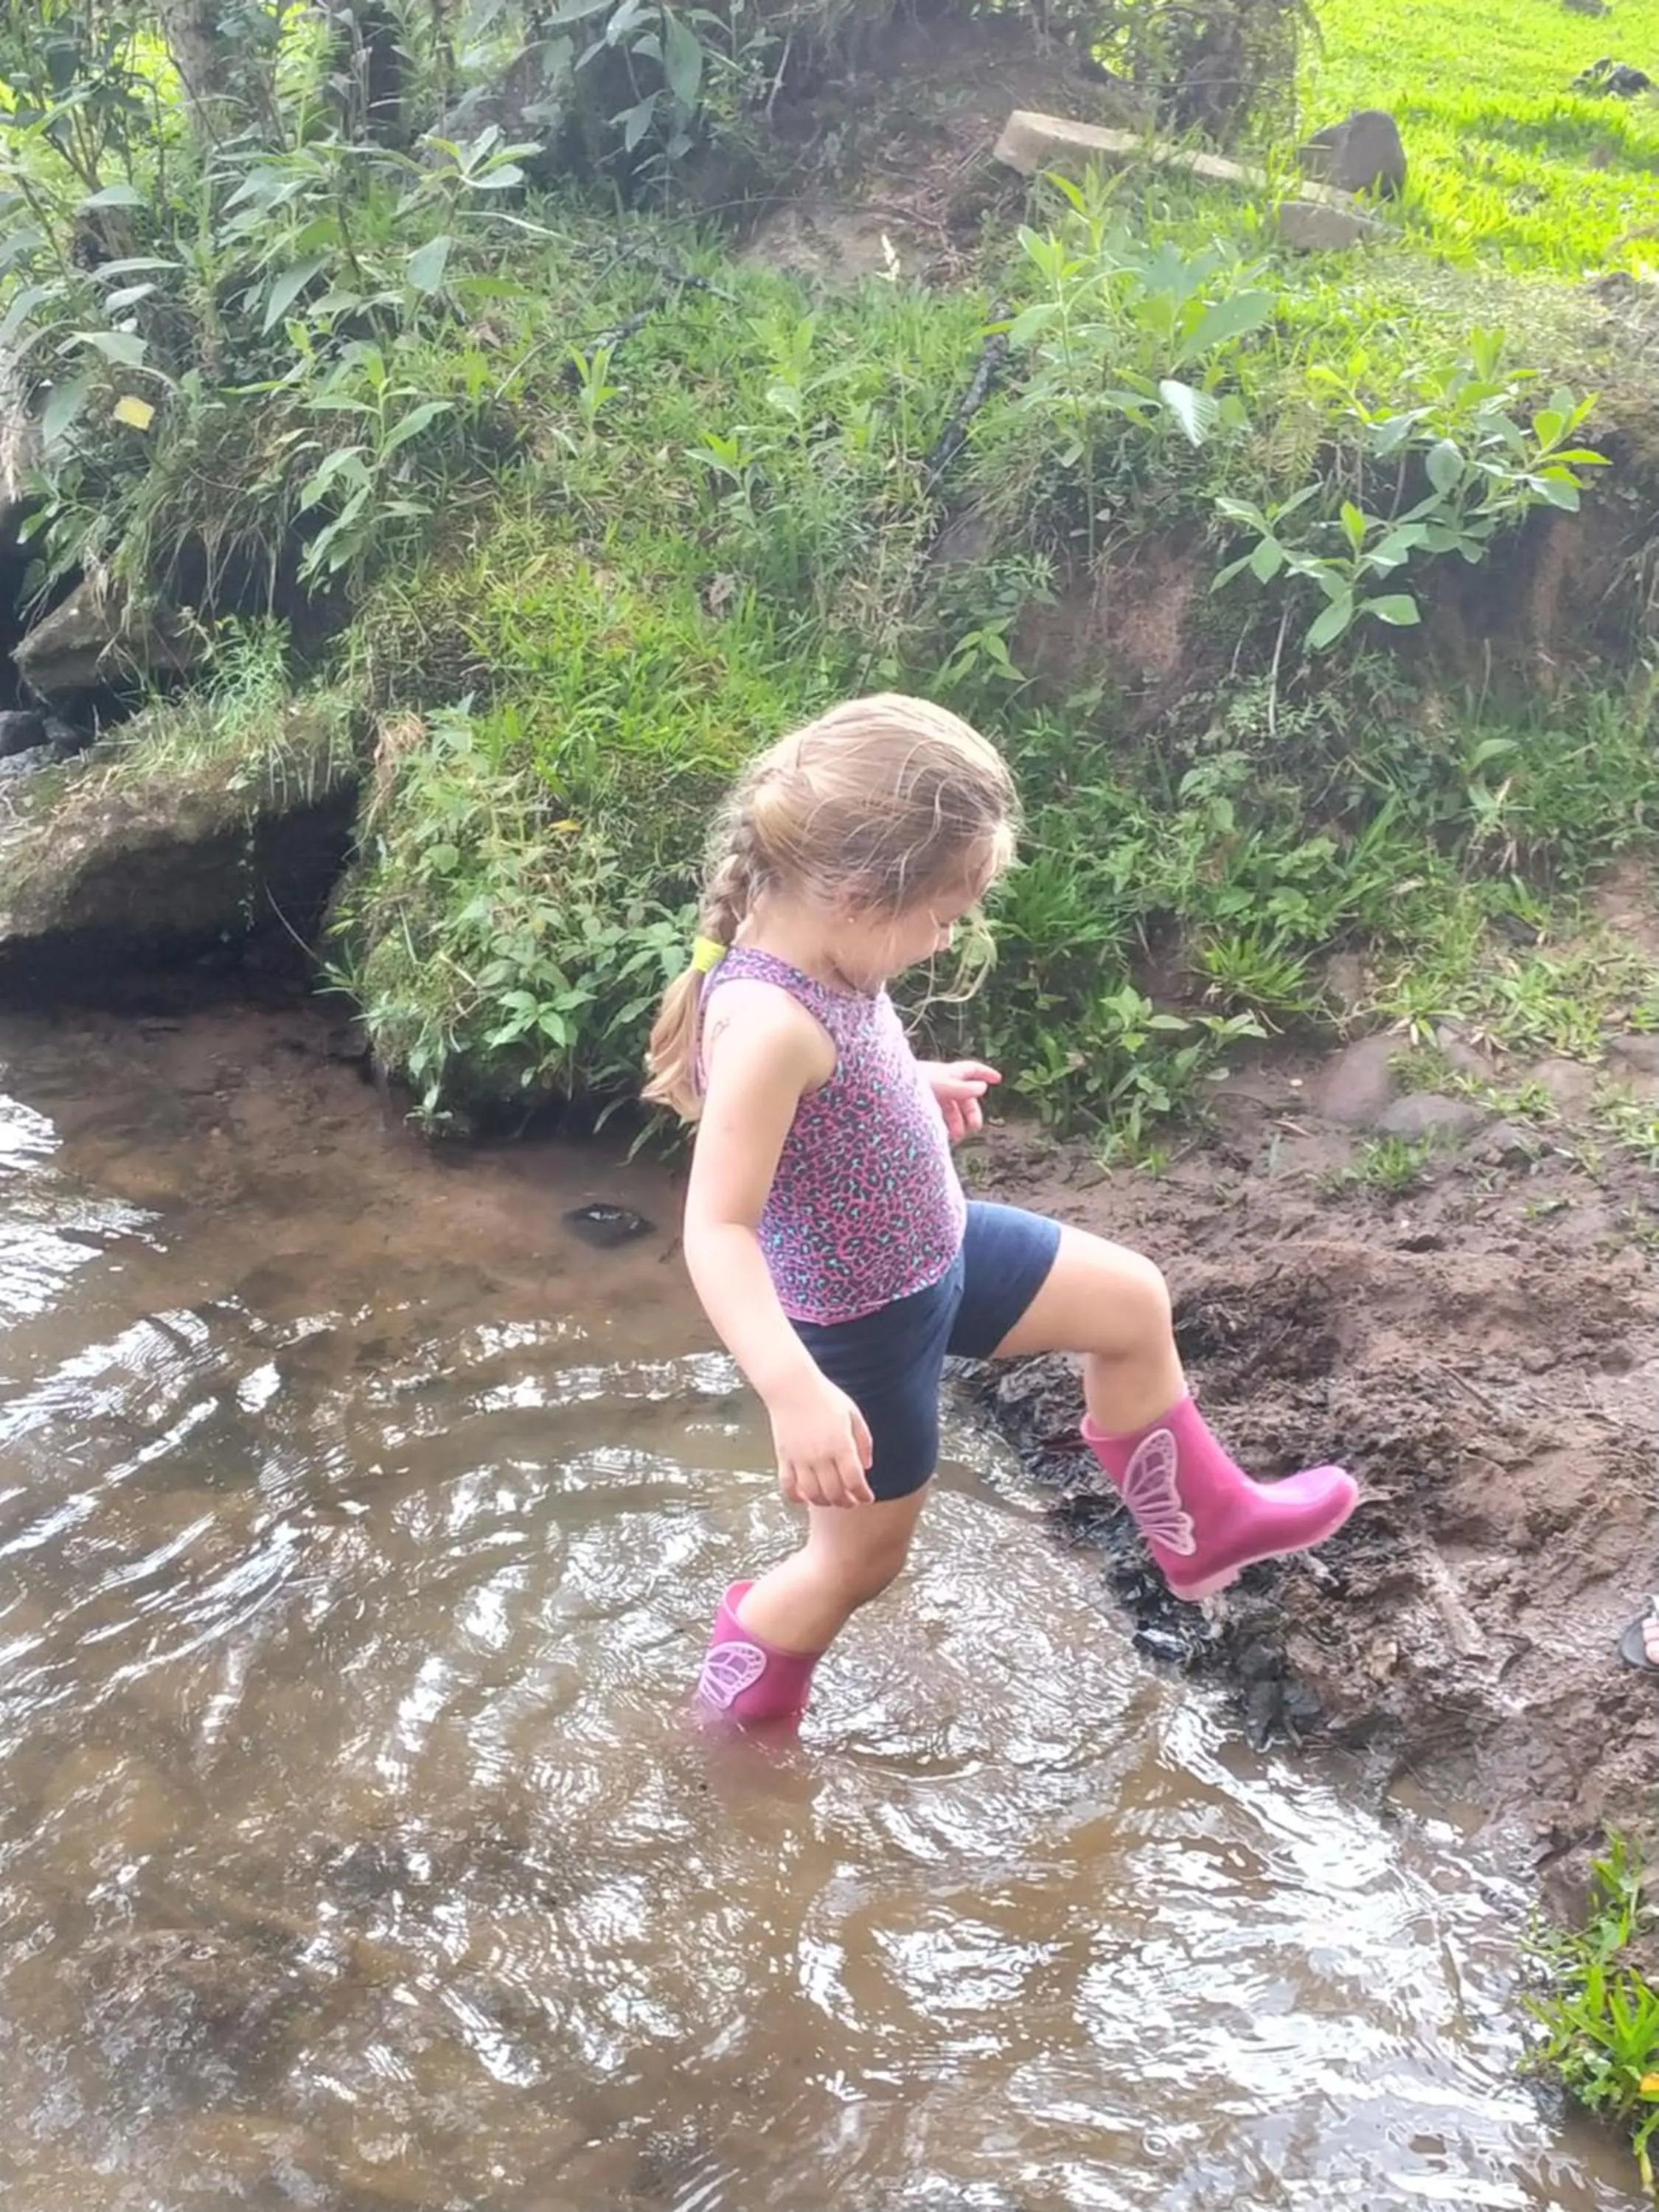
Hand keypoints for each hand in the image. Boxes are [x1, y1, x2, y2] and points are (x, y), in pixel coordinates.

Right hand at [768, 1370, 874, 1507]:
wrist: (791, 1386)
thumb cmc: (825, 1397)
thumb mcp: (853, 1414)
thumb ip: (863, 1441)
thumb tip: (866, 1467)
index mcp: (841, 1444)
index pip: (854, 1480)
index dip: (863, 1494)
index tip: (867, 1498)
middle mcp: (820, 1455)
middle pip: (835, 1492)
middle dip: (846, 1502)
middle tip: (851, 1501)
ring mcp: (800, 1458)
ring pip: (813, 1494)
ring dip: (824, 1502)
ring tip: (831, 1499)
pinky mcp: (783, 1457)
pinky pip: (788, 1486)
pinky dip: (797, 1498)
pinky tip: (805, 1497)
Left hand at [919, 1059, 1000, 1142]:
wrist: (887, 1092)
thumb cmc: (913, 1082)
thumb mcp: (943, 1085)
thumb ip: (963, 1088)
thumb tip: (983, 1088)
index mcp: (948, 1073)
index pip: (972, 1070)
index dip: (986, 1073)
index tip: (998, 1079)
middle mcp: (941, 1082)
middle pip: (963, 1096)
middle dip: (971, 1113)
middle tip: (974, 1128)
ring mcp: (930, 1093)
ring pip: (949, 1109)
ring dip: (956, 1123)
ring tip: (956, 1137)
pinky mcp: (919, 1105)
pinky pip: (936, 1115)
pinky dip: (942, 1125)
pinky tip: (943, 1135)